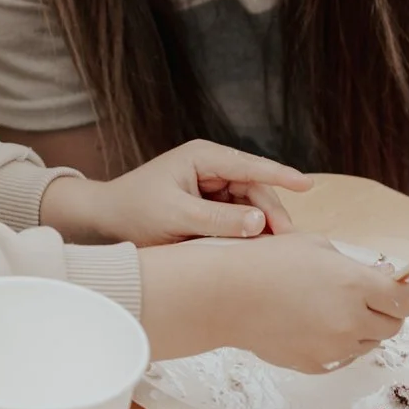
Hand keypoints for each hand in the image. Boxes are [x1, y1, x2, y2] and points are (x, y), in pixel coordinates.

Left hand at [40, 140, 308, 245]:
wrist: (102, 223)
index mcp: (202, 157)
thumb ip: (219, 220)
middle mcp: (210, 168)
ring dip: (261, 227)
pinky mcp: (207, 207)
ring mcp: (210, 187)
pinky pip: (236, 219)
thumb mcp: (177, 216)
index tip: (307, 184)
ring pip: (249, 206)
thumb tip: (261, 222)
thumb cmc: (134, 212)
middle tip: (287, 243)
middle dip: (271, 213)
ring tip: (275, 251)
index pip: (250, 166)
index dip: (280, 175)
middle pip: (254, 189)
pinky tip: (257, 251)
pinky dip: (247, 234)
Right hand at [137, 234, 408, 372]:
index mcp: (355, 284)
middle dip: (387, 311)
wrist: (226, 294)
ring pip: (368, 343)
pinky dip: (337, 343)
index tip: (404, 289)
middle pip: (393, 325)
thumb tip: (382, 278)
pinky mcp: (316, 363)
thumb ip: (356, 265)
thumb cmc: (267, 261)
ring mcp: (333, 345)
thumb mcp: (317, 247)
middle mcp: (350, 318)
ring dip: (361, 327)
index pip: (407, 300)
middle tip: (368, 297)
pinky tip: (314, 324)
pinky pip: (342, 356)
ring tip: (332, 308)